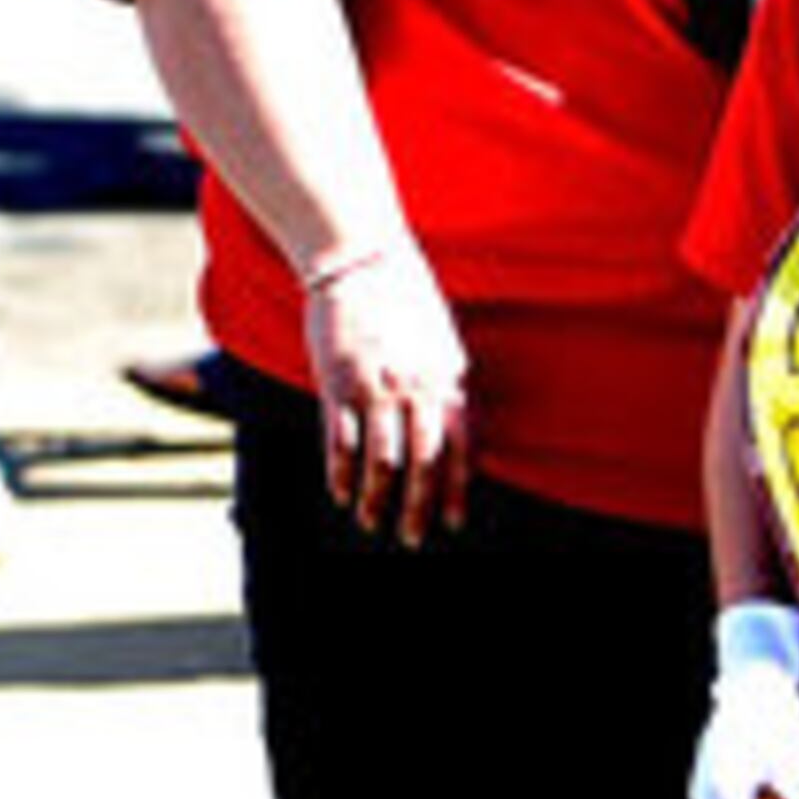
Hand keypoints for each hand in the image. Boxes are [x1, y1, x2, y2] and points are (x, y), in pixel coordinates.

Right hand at [301, 243, 471, 546]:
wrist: (361, 259)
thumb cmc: (403, 299)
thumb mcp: (442, 341)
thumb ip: (448, 384)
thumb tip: (457, 426)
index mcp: (449, 380)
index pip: (461, 448)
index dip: (456, 490)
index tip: (453, 522)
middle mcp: (418, 388)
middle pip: (423, 464)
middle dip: (417, 508)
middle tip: (410, 538)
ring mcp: (377, 387)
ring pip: (382, 460)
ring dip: (377, 499)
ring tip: (370, 522)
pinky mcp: (338, 383)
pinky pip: (341, 441)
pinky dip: (340, 473)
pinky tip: (340, 493)